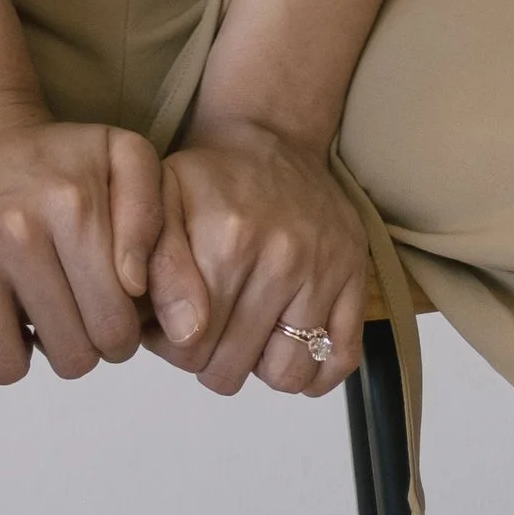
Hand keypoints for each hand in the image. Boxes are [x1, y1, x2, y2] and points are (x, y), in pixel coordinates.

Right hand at [0, 94, 168, 384]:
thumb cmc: (58, 157)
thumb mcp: (125, 158)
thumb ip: (152, 220)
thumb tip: (135, 288)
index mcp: (73, 207)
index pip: (116, 331)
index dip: (118, 332)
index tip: (104, 304)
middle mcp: (16, 229)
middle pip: (69, 358)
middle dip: (76, 345)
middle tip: (65, 308)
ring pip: (5, 367)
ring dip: (19, 351)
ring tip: (22, 309)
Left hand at [144, 114, 368, 397]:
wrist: (272, 138)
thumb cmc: (210, 182)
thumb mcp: (162, 203)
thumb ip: (155, 266)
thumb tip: (180, 332)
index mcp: (228, 239)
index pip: (189, 347)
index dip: (172, 346)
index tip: (173, 322)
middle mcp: (284, 257)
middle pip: (233, 369)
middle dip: (210, 358)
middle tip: (208, 325)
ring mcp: (327, 270)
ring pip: (285, 375)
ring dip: (260, 366)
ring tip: (247, 331)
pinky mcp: (357, 278)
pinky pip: (339, 360)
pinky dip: (313, 371)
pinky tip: (286, 342)